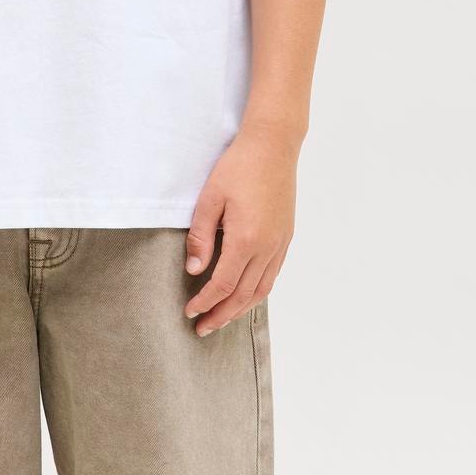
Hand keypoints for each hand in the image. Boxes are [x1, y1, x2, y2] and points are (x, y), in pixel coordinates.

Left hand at [182, 121, 298, 335]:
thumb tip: (194, 270)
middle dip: (222, 315)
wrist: (273, 146)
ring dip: (241, 309)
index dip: (206, 302)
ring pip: (262, 290)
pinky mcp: (286, 237)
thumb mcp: (210, 198)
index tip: (190, 311)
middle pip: (244, 295)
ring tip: (222, 318)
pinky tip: (246, 294)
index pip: (224, 284)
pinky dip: (258, 292)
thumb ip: (201, 236)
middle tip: (203, 328)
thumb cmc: (238, 167)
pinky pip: (272, 275)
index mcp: (245, 240)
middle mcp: (267, 248)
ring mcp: (280, 244)